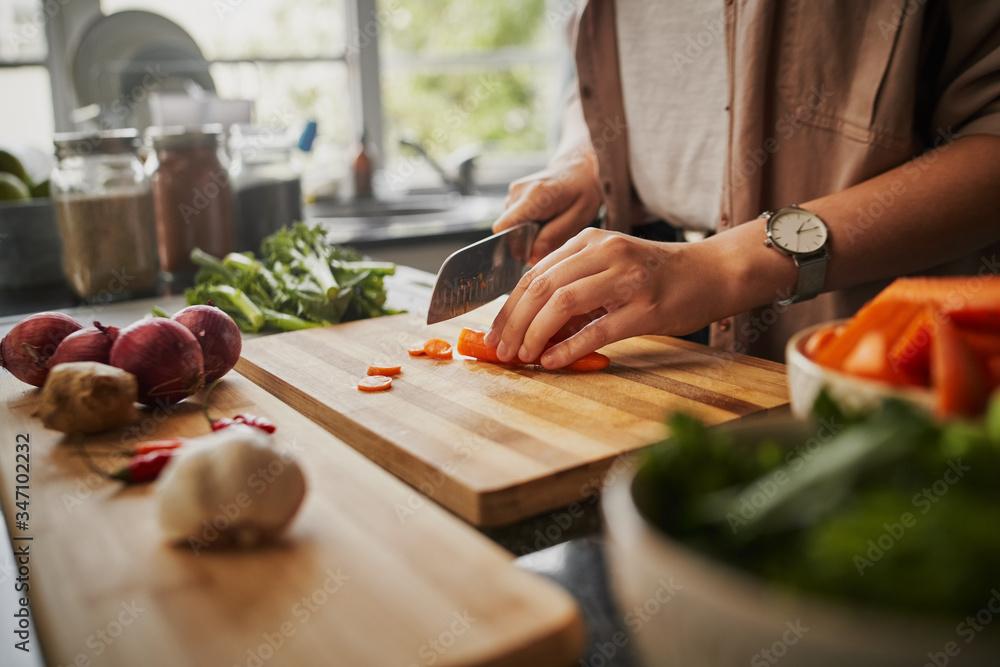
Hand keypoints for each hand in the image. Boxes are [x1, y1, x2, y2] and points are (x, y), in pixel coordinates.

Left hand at [485, 228, 743, 368]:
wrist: (713, 273)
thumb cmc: (659, 276)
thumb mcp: (611, 269)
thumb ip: (575, 289)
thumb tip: (532, 327)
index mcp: (590, 241)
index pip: (534, 274)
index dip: (509, 307)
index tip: (495, 334)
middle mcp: (604, 253)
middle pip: (541, 287)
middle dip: (514, 323)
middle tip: (502, 351)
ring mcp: (626, 279)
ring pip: (562, 303)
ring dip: (534, 334)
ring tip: (522, 357)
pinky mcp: (645, 308)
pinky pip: (596, 329)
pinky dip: (568, 348)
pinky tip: (551, 361)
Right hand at [492, 152, 602, 262]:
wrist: (577, 168)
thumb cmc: (582, 191)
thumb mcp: (579, 216)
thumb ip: (554, 236)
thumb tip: (531, 257)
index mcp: (535, 196)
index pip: (504, 227)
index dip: (514, 246)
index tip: (532, 253)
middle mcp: (518, 191)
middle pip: (507, 230)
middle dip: (524, 241)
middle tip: (549, 236)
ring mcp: (513, 192)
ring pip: (510, 226)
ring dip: (527, 233)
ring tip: (549, 224)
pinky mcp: (513, 195)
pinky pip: (513, 220)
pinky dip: (526, 225)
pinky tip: (543, 218)